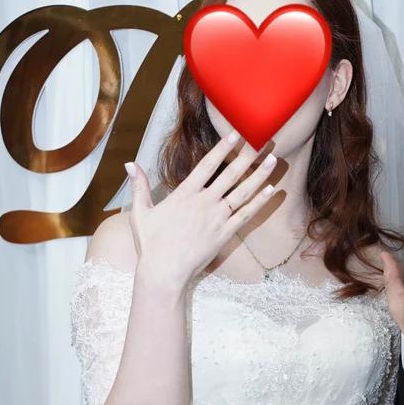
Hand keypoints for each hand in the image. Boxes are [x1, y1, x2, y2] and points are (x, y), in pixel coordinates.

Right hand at [126, 132, 278, 290]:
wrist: (164, 271)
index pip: (208, 164)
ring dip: (259, 175)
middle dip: (248, 156)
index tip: (236, 133)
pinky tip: (271, 190)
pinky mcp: (225, 234)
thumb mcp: (141, 212)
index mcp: (185, 194)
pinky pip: (246, 215)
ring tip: (273, 160)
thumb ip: (139, 186)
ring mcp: (217, 218)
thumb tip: (130, 164)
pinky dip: (259, 202)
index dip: (223, 147)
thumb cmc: (151, 244)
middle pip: (231, 174)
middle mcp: (204, 202)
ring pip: (243, 192)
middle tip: (263, 140)